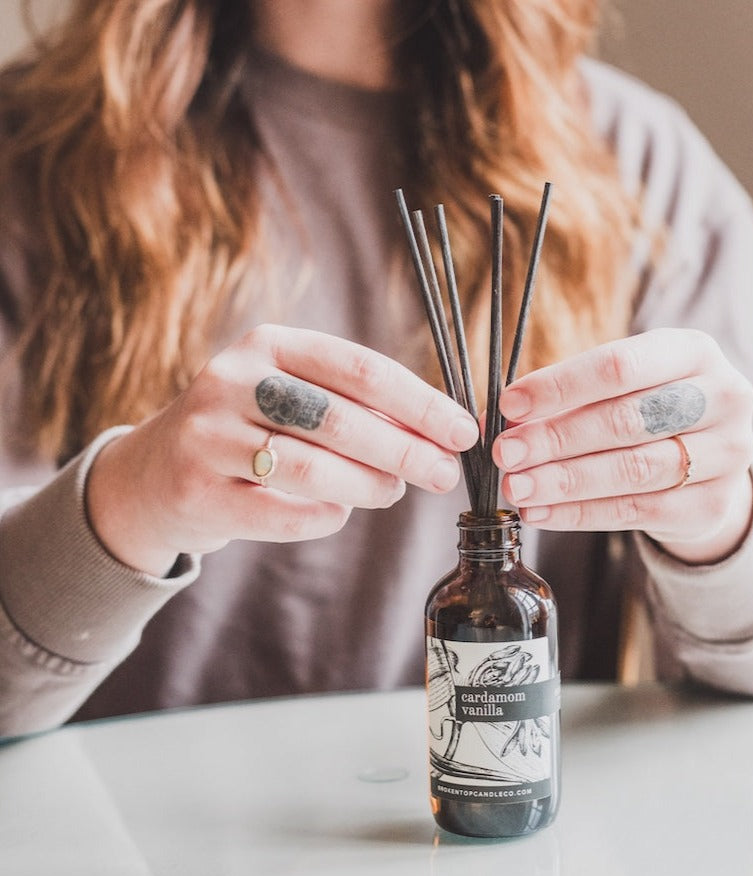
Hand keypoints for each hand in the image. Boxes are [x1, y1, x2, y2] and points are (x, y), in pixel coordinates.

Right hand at [86, 324, 478, 575]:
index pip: (361, 369)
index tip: (462, 433)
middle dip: (405, 451)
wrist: (153, 474)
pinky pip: (282, 514)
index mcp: (269, 344)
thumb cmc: (248, 429)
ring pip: (312, 468)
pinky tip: (339, 512)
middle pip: (341, 418)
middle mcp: (233, 379)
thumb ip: (353, 405)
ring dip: (369, 486)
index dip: (421, 404)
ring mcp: (207, 435)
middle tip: (443, 474)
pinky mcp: (196, 490)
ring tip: (394, 492)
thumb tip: (438, 435)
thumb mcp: (291, 394)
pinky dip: (324, 517)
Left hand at [493, 329, 752, 563]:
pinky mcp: (712, 504)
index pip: (620, 365)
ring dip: (563, 481)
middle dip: (555, 438)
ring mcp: (726, 454)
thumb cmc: (650, 410)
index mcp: (694, 351)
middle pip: (625, 420)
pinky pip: (635, 511)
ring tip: (516, 486)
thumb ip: (567, 396)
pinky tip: (540, 512)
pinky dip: (579, 514)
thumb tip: (501, 417)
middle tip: (506, 453)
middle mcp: (722, 397)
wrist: (707, 464)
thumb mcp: (620, 387)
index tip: (509, 405)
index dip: (560, 386)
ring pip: (632, 470)